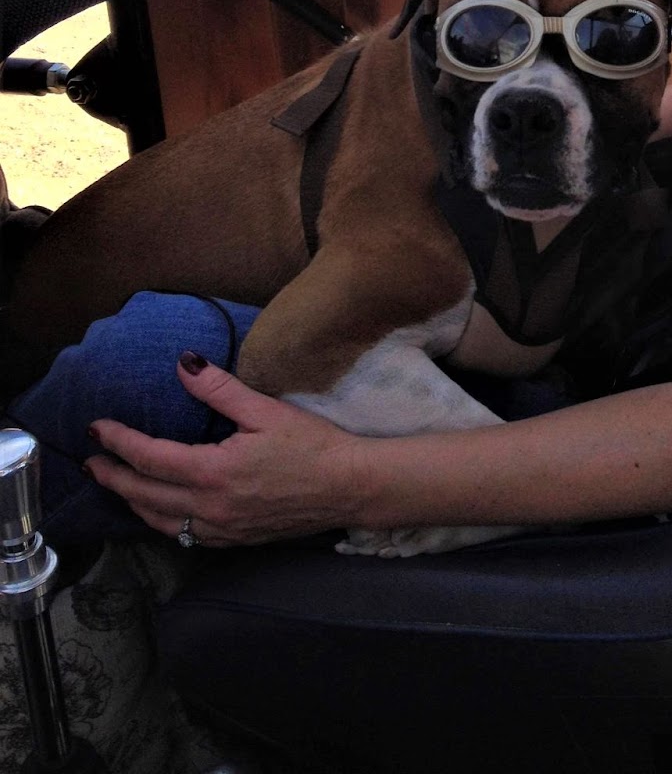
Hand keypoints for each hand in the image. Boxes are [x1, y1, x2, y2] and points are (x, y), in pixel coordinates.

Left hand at [84, 355, 367, 546]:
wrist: (348, 487)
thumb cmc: (313, 445)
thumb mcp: (266, 410)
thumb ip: (219, 390)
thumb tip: (183, 364)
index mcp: (213, 471)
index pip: (149, 458)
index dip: (119, 442)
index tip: (97, 428)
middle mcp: (209, 507)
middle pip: (144, 495)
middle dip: (112, 477)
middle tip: (91, 460)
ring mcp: (220, 528)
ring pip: (159, 521)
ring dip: (131, 502)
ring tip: (116, 484)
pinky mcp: (234, 539)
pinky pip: (182, 535)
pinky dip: (160, 520)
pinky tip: (159, 511)